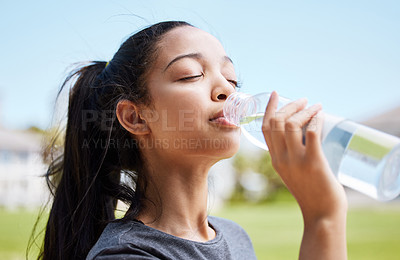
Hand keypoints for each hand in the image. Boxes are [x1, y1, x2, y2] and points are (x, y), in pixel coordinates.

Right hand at [262, 91, 347, 258]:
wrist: (322, 214)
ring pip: (290, 124)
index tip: (276, 94)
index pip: (265, 128)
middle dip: (289, 105)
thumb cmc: (312, 192)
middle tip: (303, 100)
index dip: (269, 108)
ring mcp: (296, 161)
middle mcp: (281, 159)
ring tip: (315, 106)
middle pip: (276, 122)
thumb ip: (293, 154)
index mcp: (275, 160)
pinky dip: (315, 119)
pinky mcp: (314, 162)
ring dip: (303, 110)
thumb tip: (305, 131)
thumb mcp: (294, 172)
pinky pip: (310, 132)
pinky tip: (320, 115)